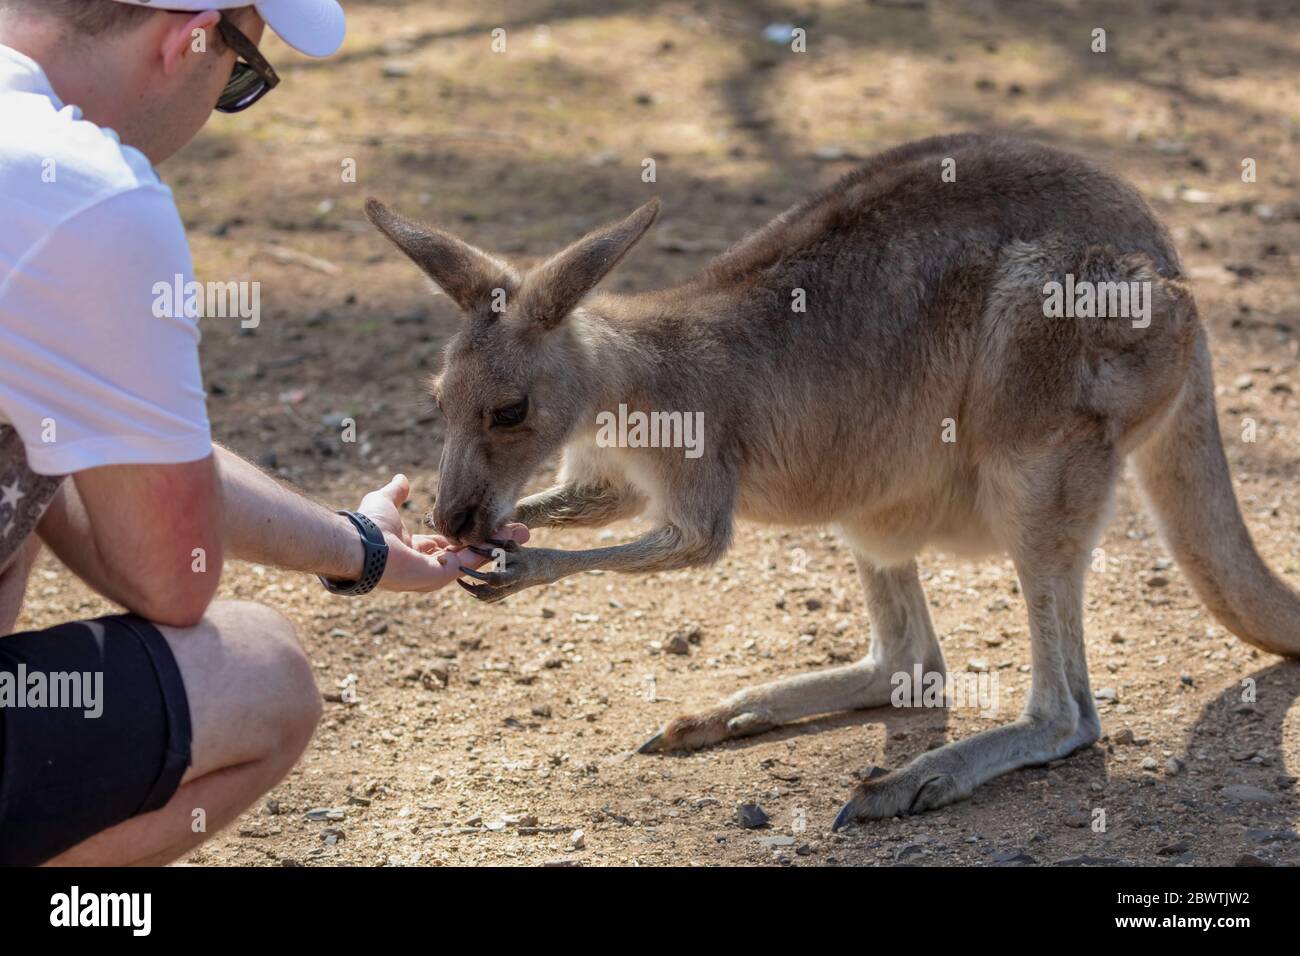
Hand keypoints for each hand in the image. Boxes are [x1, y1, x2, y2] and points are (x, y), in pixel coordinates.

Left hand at [357, 474, 528, 591]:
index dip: (470, 530)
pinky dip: (488, 551)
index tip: (488, 520)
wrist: (363, 543)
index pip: (450, 541)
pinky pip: (469, 562)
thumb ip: (396, 493)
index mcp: (417, 549)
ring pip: (474, 556)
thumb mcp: (385, 502)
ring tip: (523, 533)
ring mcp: (435, 573)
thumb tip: (401, 479)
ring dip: (498, 544)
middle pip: (468, 550)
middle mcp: (429, 564)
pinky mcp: (440, 576)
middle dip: (494, 539)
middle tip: (518, 529)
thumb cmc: (369, 526)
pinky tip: (506, 539)